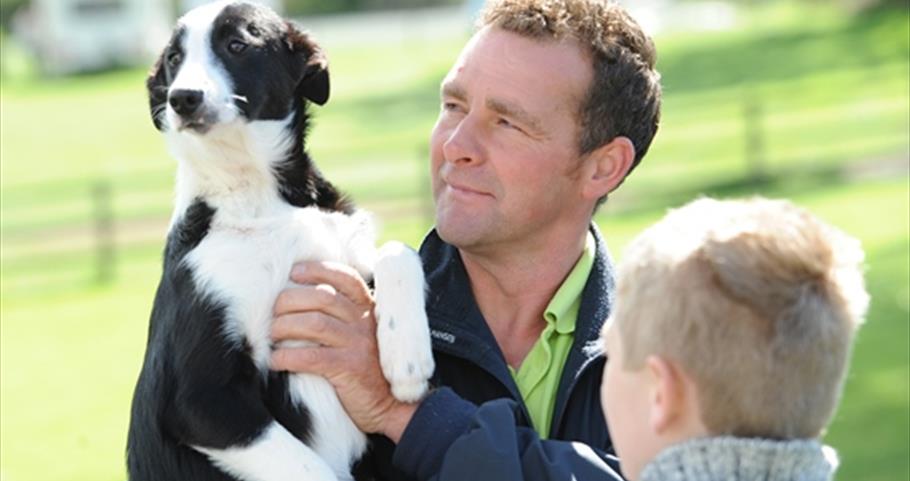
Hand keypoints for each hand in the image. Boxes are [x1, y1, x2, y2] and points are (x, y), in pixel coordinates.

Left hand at [270, 261, 416, 441]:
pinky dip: (288, 356)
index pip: (345, 278)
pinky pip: (312, 357)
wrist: (393, 407)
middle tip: (273, 311)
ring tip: (272, 334)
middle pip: (322, 298)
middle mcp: (365, 322)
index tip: (295, 272)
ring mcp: (359, 344)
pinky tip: (276, 360)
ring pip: (315, 323)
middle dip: (291, 300)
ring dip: (285, 326)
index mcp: (369, 309)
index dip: (318, 270)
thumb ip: (343, 317)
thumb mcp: (363, 336)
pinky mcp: (351, 369)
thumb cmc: (369, 370)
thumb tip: (301, 300)